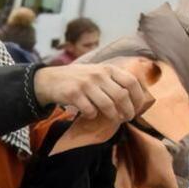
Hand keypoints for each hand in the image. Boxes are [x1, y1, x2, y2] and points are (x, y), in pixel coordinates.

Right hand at [34, 63, 148, 123]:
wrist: (50, 80)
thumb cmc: (78, 79)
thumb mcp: (97, 72)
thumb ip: (114, 80)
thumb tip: (134, 97)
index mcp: (108, 69)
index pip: (131, 82)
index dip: (138, 96)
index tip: (138, 107)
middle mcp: (98, 75)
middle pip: (121, 96)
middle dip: (128, 110)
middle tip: (128, 118)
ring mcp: (85, 84)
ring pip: (107, 105)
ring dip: (113, 115)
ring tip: (113, 119)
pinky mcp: (73, 94)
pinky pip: (89, 110)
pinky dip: (92, 115)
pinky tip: (90, 114)